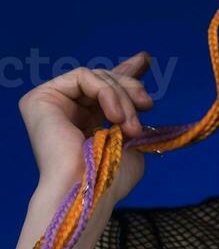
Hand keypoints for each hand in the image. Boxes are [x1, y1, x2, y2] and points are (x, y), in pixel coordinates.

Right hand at [18, 51, 153, 203]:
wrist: (89, 189)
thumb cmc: (111, 175)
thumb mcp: (130, 141)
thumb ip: (132, 118)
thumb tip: (143, 98)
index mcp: (84, 121)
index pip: (104, 88)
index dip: (126, 73)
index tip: (145, 60)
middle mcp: (65, 110)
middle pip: (104, 79)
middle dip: (130, 88)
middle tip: (147, 105)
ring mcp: (51, 103)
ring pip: (97, 77)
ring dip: (122, 98)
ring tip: (131, 125)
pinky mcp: (41, 98)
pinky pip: (83, 76)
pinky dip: (106, 92)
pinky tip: (114, 116)